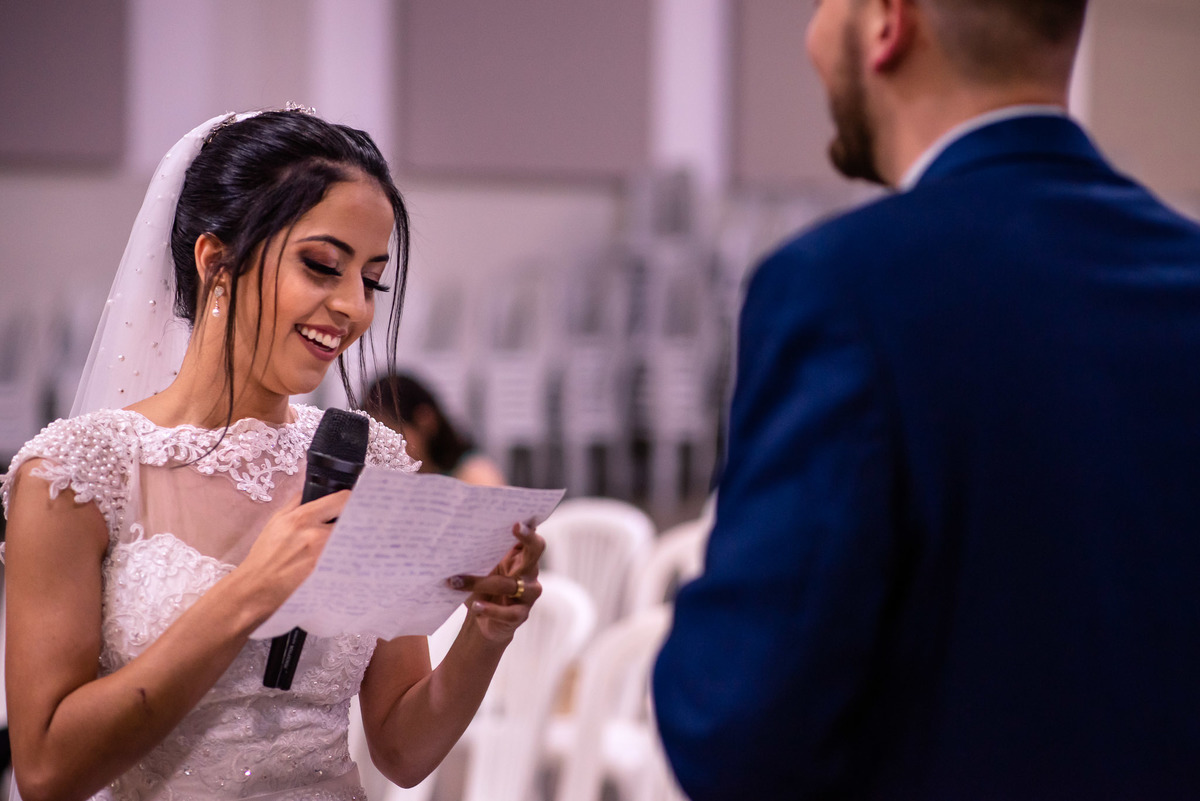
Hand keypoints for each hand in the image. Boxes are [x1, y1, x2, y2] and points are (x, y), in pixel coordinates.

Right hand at [235, 489, 350, 614]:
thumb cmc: (264, 557)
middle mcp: (316, 536)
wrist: (256, 588)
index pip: (342, 499)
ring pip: (351, 541)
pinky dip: (347, 557)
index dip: (349, 499)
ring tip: (343, 543)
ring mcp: (324, 557)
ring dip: (350, 540)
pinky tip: (340, 560)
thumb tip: (310, 491)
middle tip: (350, 523)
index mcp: (302, 519)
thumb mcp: (275, 522)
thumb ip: (295, 503)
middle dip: (352, 520)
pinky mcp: (329, 575)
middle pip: (352, 520)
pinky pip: (346, 560)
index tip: (349, 502)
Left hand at [445, 521, 545, 643]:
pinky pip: (508, 612)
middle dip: (528, 538)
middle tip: (516, 527)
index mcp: (519, 555)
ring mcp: (528, 593)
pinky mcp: (521, 614)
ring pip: (511, 584)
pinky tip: (476, 607)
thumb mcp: (480, 569)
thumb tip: (458, 535)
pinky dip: (490, 609)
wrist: (481, 623)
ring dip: (483, 583)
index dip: (528, 526)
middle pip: (536, 549)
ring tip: (457, 582)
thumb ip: (478, 554)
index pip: (528, 535)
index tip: (519, 517)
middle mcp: (529, 570)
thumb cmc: (481, 590)